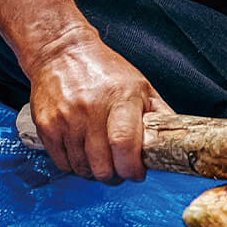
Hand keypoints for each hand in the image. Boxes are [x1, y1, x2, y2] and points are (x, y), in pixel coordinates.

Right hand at [26, 27, 171, 181]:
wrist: (60, 50)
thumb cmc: (106, 71)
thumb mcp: (141, 87)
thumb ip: (160, 116)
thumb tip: (179, 142)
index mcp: (120, 99)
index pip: (125, 145)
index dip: (132, 169)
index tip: (137, 173)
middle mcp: (90, 108)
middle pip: (103, 166)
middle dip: (116, 176)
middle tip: (120, 169)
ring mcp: (66, 117)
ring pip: (83, 169)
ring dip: (95, 172)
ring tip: (102, 159)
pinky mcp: (46, 124)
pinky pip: (63, 163)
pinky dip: (75, 166)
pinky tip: (83, 154)